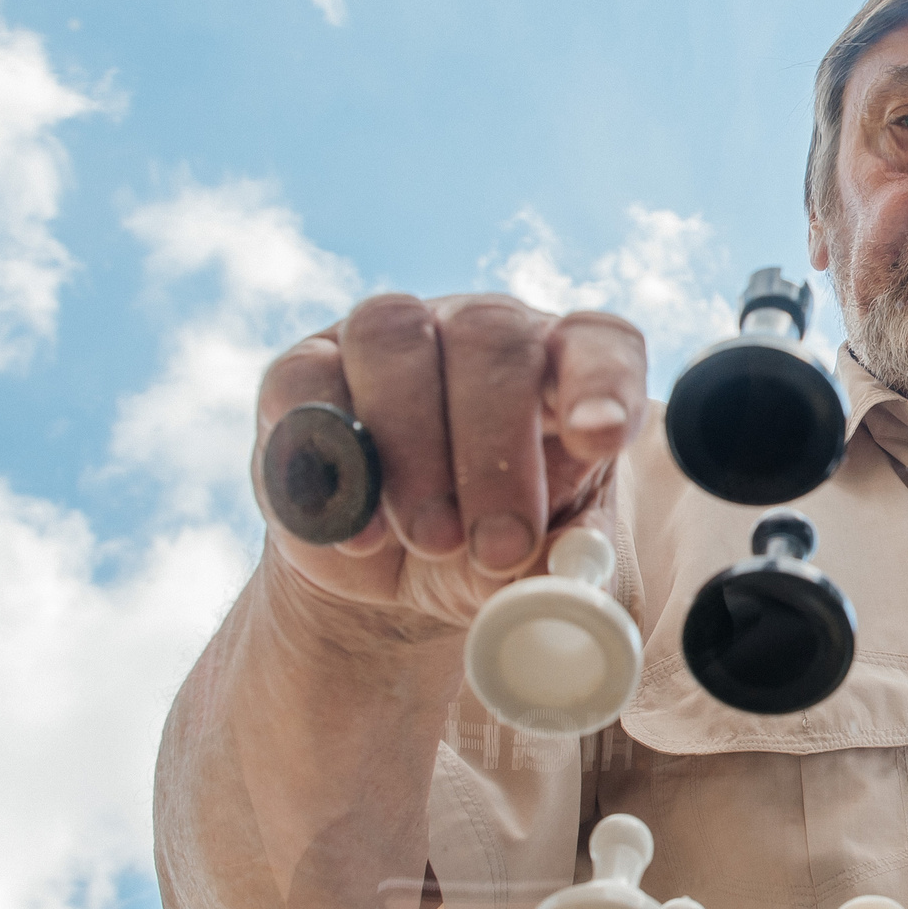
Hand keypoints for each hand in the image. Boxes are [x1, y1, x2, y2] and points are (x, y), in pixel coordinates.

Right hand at [253, 294, 647, 626]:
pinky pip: (305, 380)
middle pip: (492, 336)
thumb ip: (561, 568)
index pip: (598, 343)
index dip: (602, 381)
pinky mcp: (307, 368)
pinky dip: (326, 454)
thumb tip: (572, 577)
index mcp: (562, 368)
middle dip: (495, 449)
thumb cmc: (487, 551)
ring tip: (431, 542)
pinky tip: (357, 529)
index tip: (601, 439)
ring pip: (394, 338)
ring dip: (412, 446)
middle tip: (498, 547)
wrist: (389, 573)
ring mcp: (391, 338)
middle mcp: (481, 331)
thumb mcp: (538, 568)